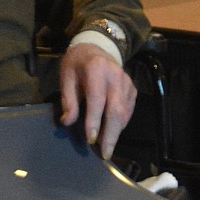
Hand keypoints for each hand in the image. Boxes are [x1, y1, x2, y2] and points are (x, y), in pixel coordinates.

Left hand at [58, 44, 136, 159]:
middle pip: (116, 109)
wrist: (96, 46)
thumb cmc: (77, 63)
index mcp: (96, 69)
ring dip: (116, 132)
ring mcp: (126, 82)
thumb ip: (69, 99)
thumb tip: (67, 122)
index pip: (97, 99)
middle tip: (105, 153)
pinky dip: (121, 124)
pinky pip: (129, 110)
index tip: (90, 139)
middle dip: (111, 134)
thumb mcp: (67, 76)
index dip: (94, 121)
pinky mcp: (132, 88)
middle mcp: (115, 75)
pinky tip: (113, 132)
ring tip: (106, 147)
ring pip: (125, 112)